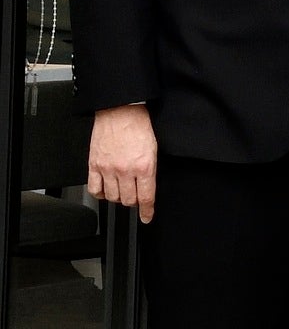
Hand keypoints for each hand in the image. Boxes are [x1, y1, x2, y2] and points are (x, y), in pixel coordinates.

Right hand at [87, 104, 156, 222]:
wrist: (120, 111)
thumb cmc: (139, 126)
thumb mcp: (154, 149)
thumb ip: (151, 169)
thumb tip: (149, 185)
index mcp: (144, 166)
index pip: (146, 197)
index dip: (147, 211)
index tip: (147, 217)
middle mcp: (125, 170)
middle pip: (128, 200)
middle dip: (133, 202)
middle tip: (135, 197)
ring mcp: (108, 169)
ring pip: (112, 197)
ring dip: (118, 197)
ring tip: (122, 191)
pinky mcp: (94, 165)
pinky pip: (94, 188)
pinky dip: (100, 193)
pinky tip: (105, 189)